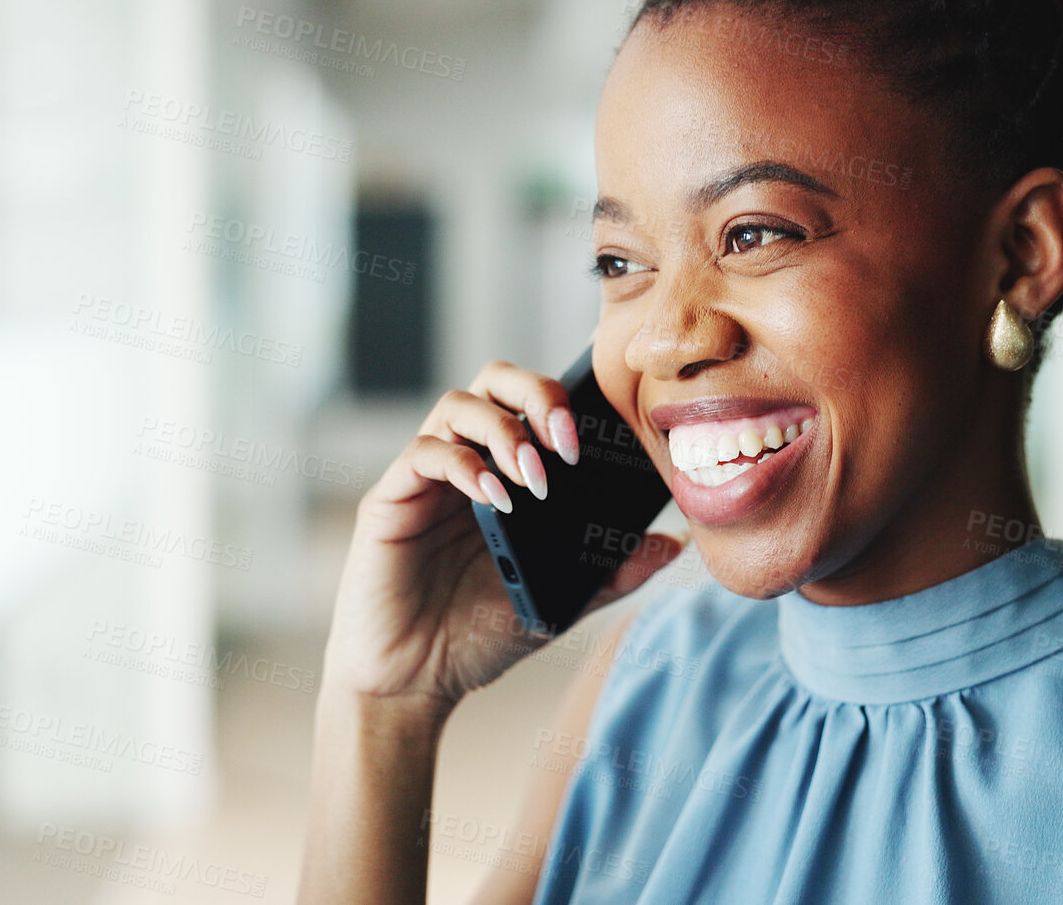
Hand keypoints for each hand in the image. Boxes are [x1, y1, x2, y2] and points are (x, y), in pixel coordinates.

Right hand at [320, 360, 683, 712]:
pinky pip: (423, 454)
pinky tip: (495, 496)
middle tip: (567, 443)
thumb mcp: (561, 600)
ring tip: (536, 478)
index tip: (608, 432)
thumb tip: (672, 542)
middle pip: (494, 380)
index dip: (571, 400)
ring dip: (505, 430)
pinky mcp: (389, 500)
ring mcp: (425, 478)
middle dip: (537, 395)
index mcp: (504, 472)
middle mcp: (464, 461)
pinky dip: (464, 464)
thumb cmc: (478, 635)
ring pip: (457, 405)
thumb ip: (613, 572)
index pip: (534, 402)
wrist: (414, 682)